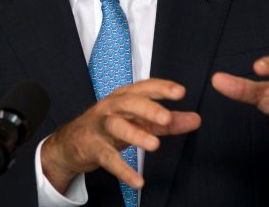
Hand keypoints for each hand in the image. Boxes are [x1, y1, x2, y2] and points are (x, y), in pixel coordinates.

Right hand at [40, 78, 200, 192]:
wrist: (72, 142)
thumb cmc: (110, 126)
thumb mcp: (139, 121)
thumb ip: (168, 122)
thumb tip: (196, 119)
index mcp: (124, 97)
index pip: (144, 88)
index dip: (161, 88)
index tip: (180, 92)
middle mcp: (111, 107)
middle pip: (129, 103)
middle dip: (148, 108)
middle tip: (166, 118)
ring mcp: (100, 127)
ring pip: (117, 126)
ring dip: (135, 134)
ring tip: (155, 145)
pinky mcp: (93, 148)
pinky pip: (108, 159)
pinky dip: (123, 170)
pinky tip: (138, 181)